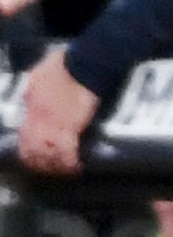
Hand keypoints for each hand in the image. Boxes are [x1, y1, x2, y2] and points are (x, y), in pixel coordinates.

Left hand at [17, 50, 96, 172]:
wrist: (84, 65)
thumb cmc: (64, 66)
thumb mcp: (38, 75)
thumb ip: (33, 89)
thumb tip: (30, 95)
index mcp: (31, 109)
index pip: (24, 137)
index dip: (28, 151)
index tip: (34, 158)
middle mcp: (38, 121)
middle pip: (32, 149)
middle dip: (39, 162)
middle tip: (48, 168)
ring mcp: (54, 125)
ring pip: (47, 155)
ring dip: (54, 166)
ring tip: (62, 171)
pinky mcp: (71, 128)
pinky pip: (66, 152)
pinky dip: (70, 163)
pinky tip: (76, 167)